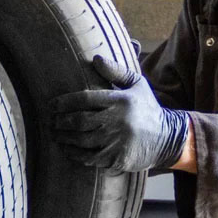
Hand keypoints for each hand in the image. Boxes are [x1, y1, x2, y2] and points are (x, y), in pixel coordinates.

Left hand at [52, 56, 189, 172]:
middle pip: (80, 121)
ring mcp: (117, 142)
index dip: (65, 102)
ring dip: (64, 137)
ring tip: (54, 133)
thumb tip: (96, 58)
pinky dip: (75, 154)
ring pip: (82, 140)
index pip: (85, 99)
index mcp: (120, 101)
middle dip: (61, 121)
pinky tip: (67, 149)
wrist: (167, 138)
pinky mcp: (117, 158)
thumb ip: (116, 71)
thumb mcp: (136, 84)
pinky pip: (90, 158)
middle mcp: (117, 121)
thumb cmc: (146, 108)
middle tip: (50, 120)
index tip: (52, 104)